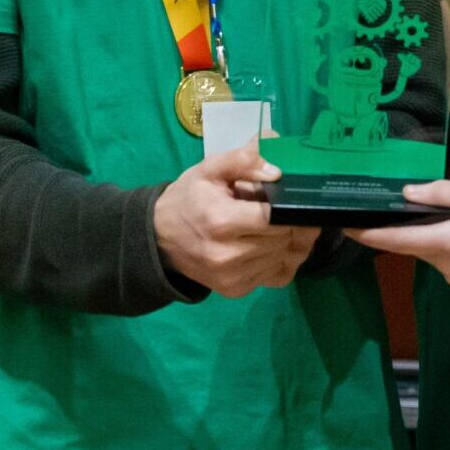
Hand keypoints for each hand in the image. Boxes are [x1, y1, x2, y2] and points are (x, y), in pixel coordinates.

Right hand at [152, 142, 318, 297]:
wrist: (161, 237)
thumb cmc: (189, 198)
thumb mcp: (209, 169)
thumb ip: (242, 160)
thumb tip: (277, 172)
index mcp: (220, 221)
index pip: (273, 218)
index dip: (286, 207)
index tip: (288, 199)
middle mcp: (227, 255)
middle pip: (282, 239)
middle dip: (288, 222)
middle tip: (279, 210)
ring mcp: (232, 277)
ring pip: (283, 257)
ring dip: (286, 241)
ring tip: (273, 226)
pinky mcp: (236, 290)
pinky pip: (278, 275)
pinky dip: (281, 259)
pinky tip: (271, 245)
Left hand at [346, 179, 449, 287]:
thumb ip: (442, 193)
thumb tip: (408, 193)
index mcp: (446, 242)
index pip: (395, 241)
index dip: (368, 234)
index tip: (345, 226)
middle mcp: (446, 265)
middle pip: (412, 244)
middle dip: (403, 226)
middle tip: (399, 201)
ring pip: (431, 250)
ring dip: (431, 232)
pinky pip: (447, 258)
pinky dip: (448, 242)